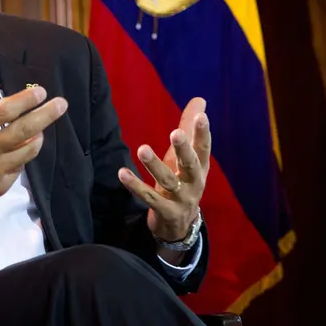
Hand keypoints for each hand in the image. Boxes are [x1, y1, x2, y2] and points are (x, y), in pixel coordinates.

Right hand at [0, 47, 67, 235]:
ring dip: (36, 137)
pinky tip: (17, 151)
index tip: (42, 92)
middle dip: (47, 115)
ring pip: (27, 151)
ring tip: (39, 128)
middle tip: (62, 104)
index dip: (26, 100)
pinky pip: (19, 169)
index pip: (5, 111)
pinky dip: (21, 158)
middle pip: (24, 130)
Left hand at [117, 97, 210, 242]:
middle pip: (190, 164)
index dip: (203, 132)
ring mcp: (180, 199)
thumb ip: (190, 129)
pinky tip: (122, 172)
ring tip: (142, 149)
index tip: (201, 116)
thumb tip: (200, 100)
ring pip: (167, 181)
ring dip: (154, 165)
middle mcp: (194, 183)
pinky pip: (149, 198)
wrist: (181, 226)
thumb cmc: (184, 182)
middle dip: (183, 149)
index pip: (204, 148)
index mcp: (201, 168)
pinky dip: (135, 186)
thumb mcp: (189, 157)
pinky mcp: (165, 212)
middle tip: (176, 133)